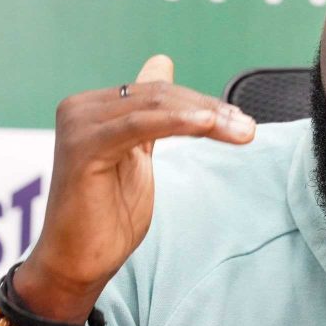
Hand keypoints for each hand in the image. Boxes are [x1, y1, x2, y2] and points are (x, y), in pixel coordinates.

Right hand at [15, 55, 254, 320]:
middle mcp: (80, 107)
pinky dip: (177, 122)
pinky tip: (208, 124)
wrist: (77, 263)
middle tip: (248, 127)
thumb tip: (161, 62)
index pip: (159, 94)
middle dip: (210, 110)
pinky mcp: (83, 145)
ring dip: (205, 117)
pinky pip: (140, 125)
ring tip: (241, 130)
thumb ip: (149, 114)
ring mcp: (78, 124)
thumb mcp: (136, 154)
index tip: (242, 121)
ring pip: (156, 107)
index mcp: (93, 107)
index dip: (203, 104)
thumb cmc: (107, 216)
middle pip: (160, 97)